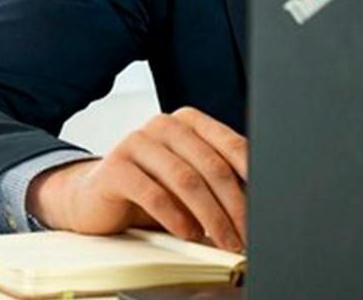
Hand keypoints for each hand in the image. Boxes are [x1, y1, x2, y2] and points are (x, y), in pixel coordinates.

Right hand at [26, 107, 246, 250]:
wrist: (96, 198)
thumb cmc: (150, 188)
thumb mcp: (188, 179)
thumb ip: (217, 179)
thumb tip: (259, 202)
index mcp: (188, 122)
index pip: (231, 143)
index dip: (252, 178)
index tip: (265, 208)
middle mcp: (163, 125)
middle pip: (211, 166)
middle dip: (234, 206)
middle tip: (245, 235)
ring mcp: (137, 142)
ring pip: (185, 180)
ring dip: (210, 216)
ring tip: (221, 240)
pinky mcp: (115, 167)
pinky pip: (154, 193)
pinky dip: (176, 217)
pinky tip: (188, 234)